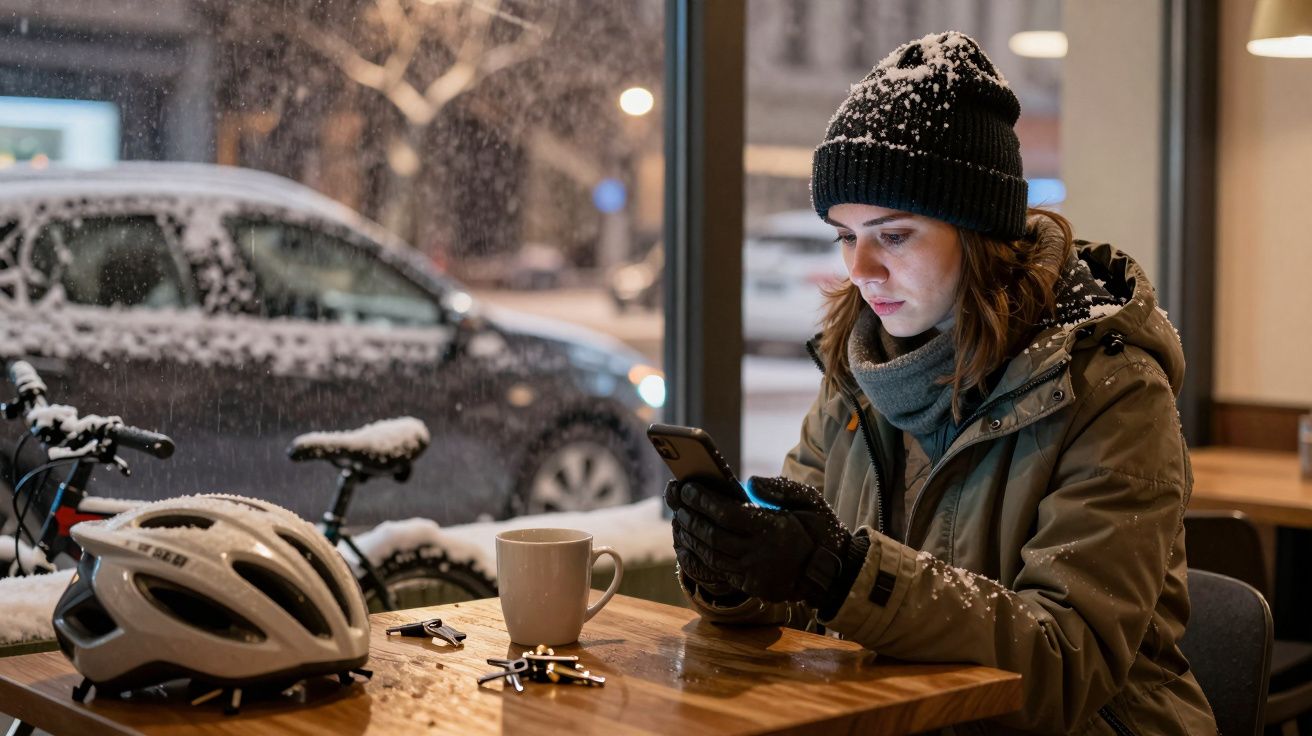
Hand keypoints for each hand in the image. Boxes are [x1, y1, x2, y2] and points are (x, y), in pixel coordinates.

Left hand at [673, 476, 853, 606]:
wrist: (832, 574)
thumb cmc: (820, 531)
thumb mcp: (809, 502)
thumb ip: (779, 489)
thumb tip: (749, 483)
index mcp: (773, 529)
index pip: (727, 513)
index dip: (703, 500)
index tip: (687, 488)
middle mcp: (759, 553)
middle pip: (713, 535)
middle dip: (691, 518)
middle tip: (678, 504)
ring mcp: (753, 573)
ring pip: (711, 556)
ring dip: (691, 538)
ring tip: (681, 521)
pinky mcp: (750, 585)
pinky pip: (717, 572)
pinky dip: (698, 558)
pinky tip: (689, 545)